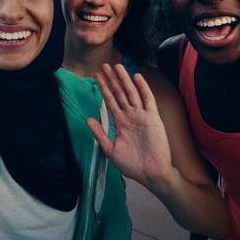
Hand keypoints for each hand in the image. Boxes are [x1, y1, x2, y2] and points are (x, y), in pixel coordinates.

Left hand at [87, 64, 174, 186]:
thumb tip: (87, 118)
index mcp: (120, 123)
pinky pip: (148, 100)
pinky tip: (136, 77)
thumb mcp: (110, 149)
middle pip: (119, 93)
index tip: (96, 76)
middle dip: (112, 80)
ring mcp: (142, 116)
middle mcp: (130, 116)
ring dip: (124, 80)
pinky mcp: (153, 118)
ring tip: (117, 66)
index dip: (104, 88)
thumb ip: (99, 133)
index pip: (110, 101)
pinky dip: (143, 88)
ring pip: (131, 93)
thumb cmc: (132, 164)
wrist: (151, 173)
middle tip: (104, 65)